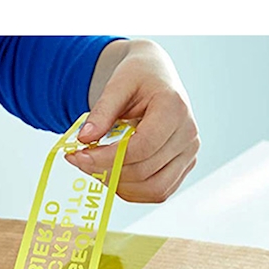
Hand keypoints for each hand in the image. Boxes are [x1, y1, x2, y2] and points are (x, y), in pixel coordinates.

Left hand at [66, 38, 199, 202]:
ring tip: (95, 168)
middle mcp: (189, 134)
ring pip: (154, 189)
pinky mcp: (185, 167)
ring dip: (119, 185)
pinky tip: (112, 174)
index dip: (107, 157)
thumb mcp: (117, 84)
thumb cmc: (139, 77)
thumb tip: (84, 140)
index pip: (142, 147)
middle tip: (79, 161)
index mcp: (175, 108)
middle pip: (145, 171)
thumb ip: (101, 112)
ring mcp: (190, 154)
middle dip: (106, 171)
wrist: (156, 76)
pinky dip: (132, 190)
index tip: (79, 155)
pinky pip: (158, 192)